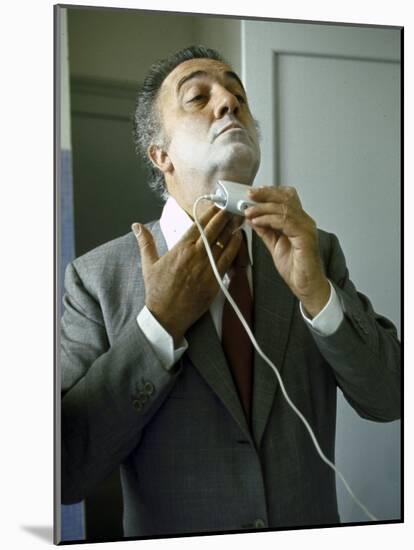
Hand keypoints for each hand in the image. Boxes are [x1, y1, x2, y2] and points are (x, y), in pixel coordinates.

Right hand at [132, 206, 241, 343]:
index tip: (217, 205)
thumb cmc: (157, 291)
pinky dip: (234, 248)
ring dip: (231, 230)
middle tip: (231, 207)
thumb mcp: (148, 264)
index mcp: (179, 249)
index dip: (209, 213)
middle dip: (223, 217)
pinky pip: (228, 260)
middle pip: (213, 231)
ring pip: (223, 243)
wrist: (166, 316)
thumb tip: (136, 226)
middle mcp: (194, 255)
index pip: (197, 226)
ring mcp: (206, 268)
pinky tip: (239, 239)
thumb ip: (145, 242)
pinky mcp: (215, 280)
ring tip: (239, 219)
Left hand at [244, 186, 329, 316]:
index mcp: (298, 221)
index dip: (269, 192)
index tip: (252, 194)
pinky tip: (258, 221)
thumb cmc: (296, 268)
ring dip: (263, 208)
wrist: (306, 286)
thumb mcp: (274, 245)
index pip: (286, 198)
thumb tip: (252, 218)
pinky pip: (286, 222)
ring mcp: (306, 228)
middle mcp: (304, 221)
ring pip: (285, 208)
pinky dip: (269, 220)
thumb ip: (265, 230)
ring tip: (249, 211)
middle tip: (248, 195)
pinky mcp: (305, 237)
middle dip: (265, 194)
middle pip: (286, 197)